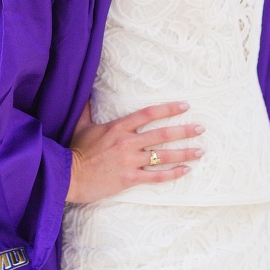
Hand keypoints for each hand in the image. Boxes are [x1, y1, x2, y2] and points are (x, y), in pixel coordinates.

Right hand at [66, 100, 204, 203]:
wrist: (68, 176)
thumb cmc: (75, 150)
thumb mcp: (81, 125)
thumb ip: (88, 108)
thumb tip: (87, 91)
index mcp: (118, 127)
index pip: (148, 114)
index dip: (168, 108)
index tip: (184, 105)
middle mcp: (127, 142)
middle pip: (162, 134)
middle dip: (184, 130)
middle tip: (201, 128)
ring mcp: (130, 161)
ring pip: (163, 155)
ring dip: (184, 152)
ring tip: (200, 150)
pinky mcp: (129, 179)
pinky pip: (156, 176)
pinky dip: (172, 174)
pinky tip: (186, 170)